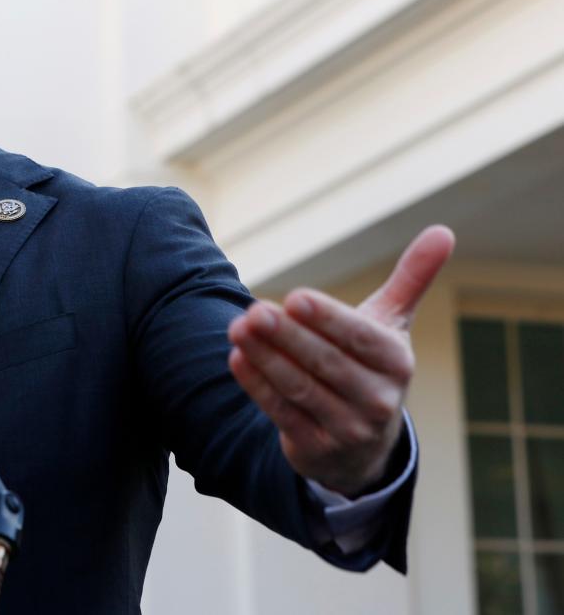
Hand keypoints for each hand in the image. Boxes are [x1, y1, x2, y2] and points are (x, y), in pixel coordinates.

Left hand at [227, 225, 454, 496]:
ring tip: (237, 328)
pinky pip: (282, 413)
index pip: (360, 338)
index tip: (293, 297)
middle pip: (325, 363)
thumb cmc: (372, 366)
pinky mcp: (315, 448)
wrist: (364, 446)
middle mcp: (378, 400)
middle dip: (287, 336)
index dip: (327, 319)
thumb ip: (411, 280)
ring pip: (300, 388)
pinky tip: (237, 359)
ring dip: (265, 358)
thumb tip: (443, 231)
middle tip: (253, 310)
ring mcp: (347, 428)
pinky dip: (257, 386)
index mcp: (396, 363)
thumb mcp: (391, 326)